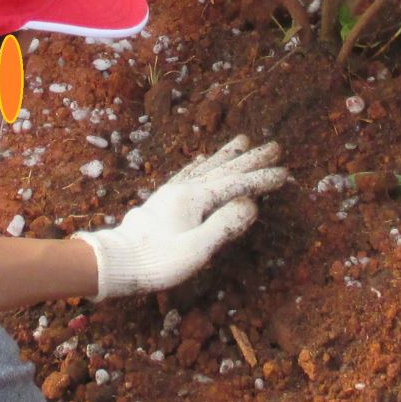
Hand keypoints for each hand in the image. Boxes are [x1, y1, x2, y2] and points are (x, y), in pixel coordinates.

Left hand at [77, 137, 285, 297]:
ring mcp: (171, 192)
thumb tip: (251, 205)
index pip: (235, 184)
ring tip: (243, 140)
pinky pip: (186, 174)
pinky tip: (201, 160)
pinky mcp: (162, 200)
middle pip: (224, 169)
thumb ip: (224, 226)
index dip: (261, 179)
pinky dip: (200, 164)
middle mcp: (184, 189)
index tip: (285, 173)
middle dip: (250, 159)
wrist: (115, 262)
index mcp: (194, 199)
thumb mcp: (195, 250)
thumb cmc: (156, 261)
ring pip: (206, 167)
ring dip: (227, 155)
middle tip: (275, 146)